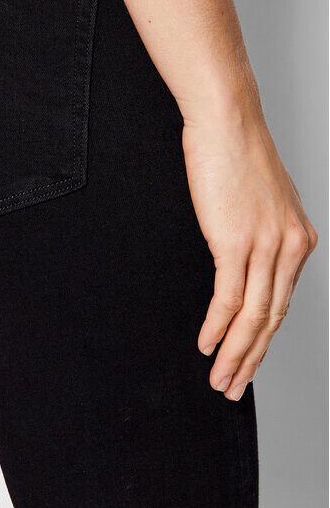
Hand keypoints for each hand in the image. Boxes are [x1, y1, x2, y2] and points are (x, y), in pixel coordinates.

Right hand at [183, 111, 316, 400]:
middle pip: (272, 319)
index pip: (283, 303)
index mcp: (299, 239)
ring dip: (234, 353)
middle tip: (234, 386)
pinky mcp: (234, 241)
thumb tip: (242, 263)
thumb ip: (261, 235)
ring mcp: (264, 245)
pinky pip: (228, 297)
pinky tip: (207, 344)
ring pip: (252, 315)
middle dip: (252, 359)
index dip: (265, 339)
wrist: (227, 121)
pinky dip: (217, 326)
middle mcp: (290, 246)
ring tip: (220, 378)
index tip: (249, 359)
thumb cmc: (237, 155)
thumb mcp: (262, 201)